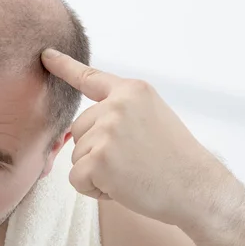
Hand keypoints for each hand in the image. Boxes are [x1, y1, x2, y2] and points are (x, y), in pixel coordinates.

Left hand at [41, 48, 229, 224]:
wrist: (199, 190)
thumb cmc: (177, 159)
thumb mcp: (153, 117)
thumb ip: (119, 114)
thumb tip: (77, 130)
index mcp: (132, 90)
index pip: (90, 78)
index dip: (64, 66)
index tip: (45, 55)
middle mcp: (116, 105)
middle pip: (79, 129)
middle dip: (97, 150)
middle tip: (134, 162)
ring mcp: (107, 131)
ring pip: (77, 156)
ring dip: (97, 171)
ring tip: (133, 174)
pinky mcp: (98, 160)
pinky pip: (76, 179)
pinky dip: (93, 190)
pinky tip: (123, 188)